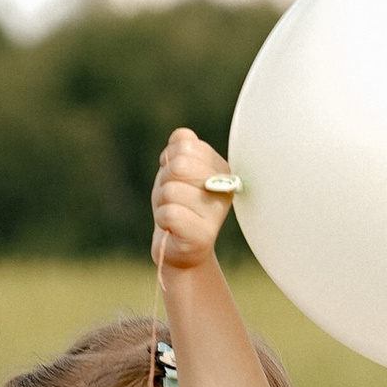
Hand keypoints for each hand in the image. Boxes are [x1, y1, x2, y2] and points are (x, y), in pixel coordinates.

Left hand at [152, 128, 237, 275]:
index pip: (185, 145)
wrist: (179, 249)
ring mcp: (217, 212)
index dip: (170, 160)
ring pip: (171, 190)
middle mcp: (224, 188)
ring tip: (174, 214)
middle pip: (178, 166)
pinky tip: (173, 228)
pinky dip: (162, 219)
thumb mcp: (175, 172)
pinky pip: (168, 213)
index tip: (178, 180)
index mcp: (221, 168)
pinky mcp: (203, 236)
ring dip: (162, 203)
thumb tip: (182, 137)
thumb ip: (181, 148)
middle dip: (165, 181)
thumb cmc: (178, 207)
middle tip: (172, 198)